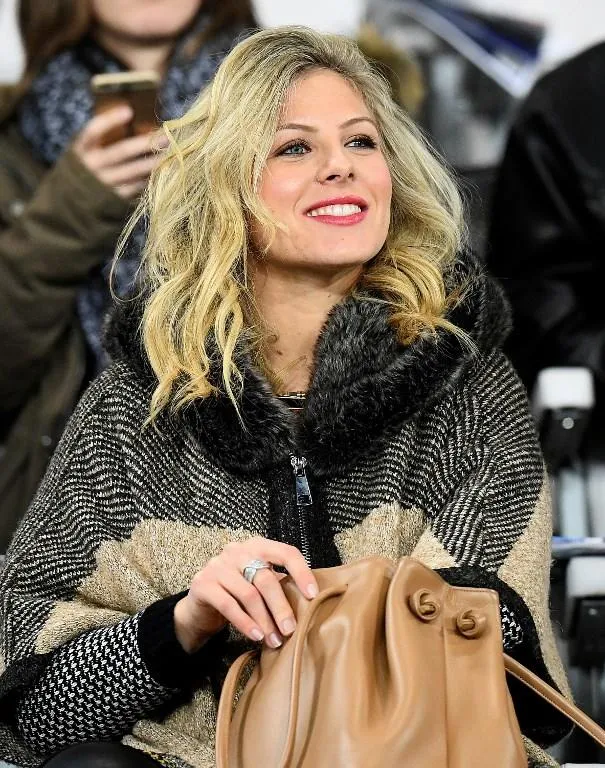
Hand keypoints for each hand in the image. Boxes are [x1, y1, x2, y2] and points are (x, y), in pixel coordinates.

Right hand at [72, 105, 166, 198]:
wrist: (74, 201)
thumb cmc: (89, 165)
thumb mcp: (88, 149)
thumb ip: (104, 137)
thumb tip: (136, 118)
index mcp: (83, 148)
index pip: (94, 131)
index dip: (110, 120)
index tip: (129, 111)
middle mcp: (92, 166)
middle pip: (121, 152)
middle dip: (145, 144)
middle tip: (166, 137)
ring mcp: (103, 184)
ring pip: (133, 172)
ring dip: (154, 163)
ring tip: (172, 155)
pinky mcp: (114, 199)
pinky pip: (136, 187)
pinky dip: (150, 179)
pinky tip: (163, 171)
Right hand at [173, 537, 318, 653]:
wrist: (199, 606)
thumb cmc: (237, 594)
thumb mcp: (259, 584)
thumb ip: (279, 585)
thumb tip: (310, 603)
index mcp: (257, 546)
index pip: (286, 552)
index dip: (301, 572)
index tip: (313, 595)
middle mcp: (237, 550)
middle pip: (266, 579)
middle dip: (281, 607)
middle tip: (291, 630)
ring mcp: (218, 565)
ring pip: (249, 594)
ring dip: (265, 621)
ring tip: (274, 640)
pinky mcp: (203, 584)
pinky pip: (229, 605)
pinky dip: (245, 623)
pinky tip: (255, 636)